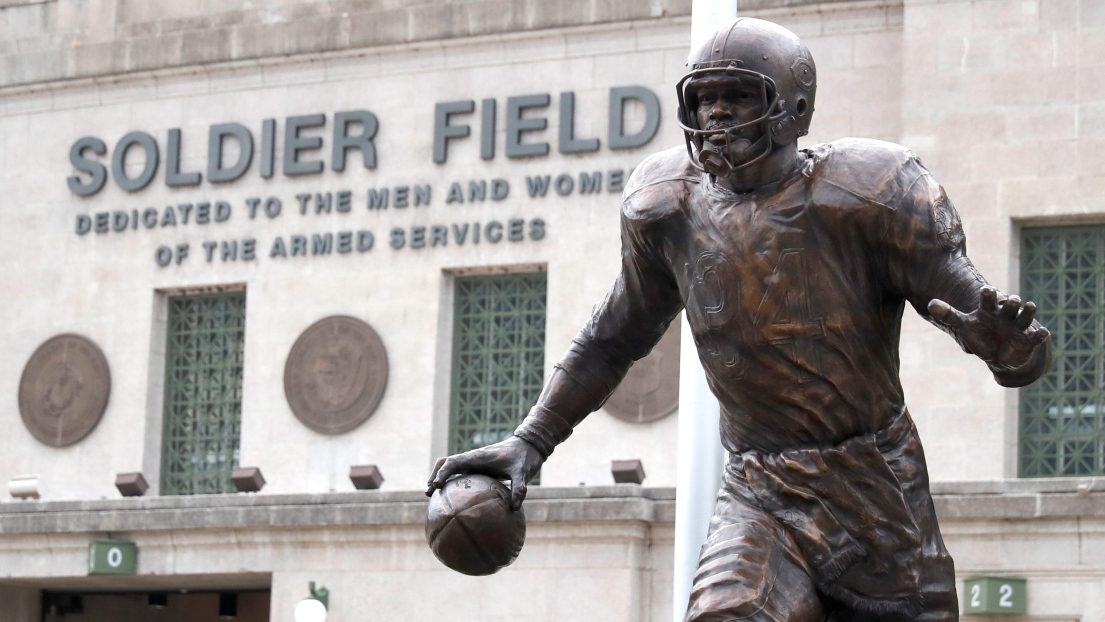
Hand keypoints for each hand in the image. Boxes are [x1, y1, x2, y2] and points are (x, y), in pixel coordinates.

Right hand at [425, 436, 543, 510]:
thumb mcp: (523, 471)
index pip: (453, 462)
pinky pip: (462, 475)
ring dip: (441, 478)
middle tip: (429, 493)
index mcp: (478, 457)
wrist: (529, 446)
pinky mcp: (480, 468)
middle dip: (435, 475)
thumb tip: (514, 507)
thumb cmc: (524, 456)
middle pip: (446, 463)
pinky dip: (454, 484)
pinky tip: (457, 503)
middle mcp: (473, 459)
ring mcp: (475, 463)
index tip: (436, 486)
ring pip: (452, 468)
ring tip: (435, 498)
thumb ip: (519, 487)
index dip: (442, 473)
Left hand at [928, 286, 1049, 370]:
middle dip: (1012, 302)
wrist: (997, 353)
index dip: (988, 294)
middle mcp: (1006, 315)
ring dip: (1028, 312)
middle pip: (1011, 304)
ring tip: (1031, 306)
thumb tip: (930, 304)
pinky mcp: (1028, 340)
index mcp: (990, 310)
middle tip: (1012, 299)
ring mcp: (1018, 326)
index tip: (985, 290)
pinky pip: (1035, 337)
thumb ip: (948, 315)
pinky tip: (1043, 333)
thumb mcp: (963, 325)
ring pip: (1025, 316)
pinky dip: (1039, 335)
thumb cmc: (979, 334)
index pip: (989, 299)